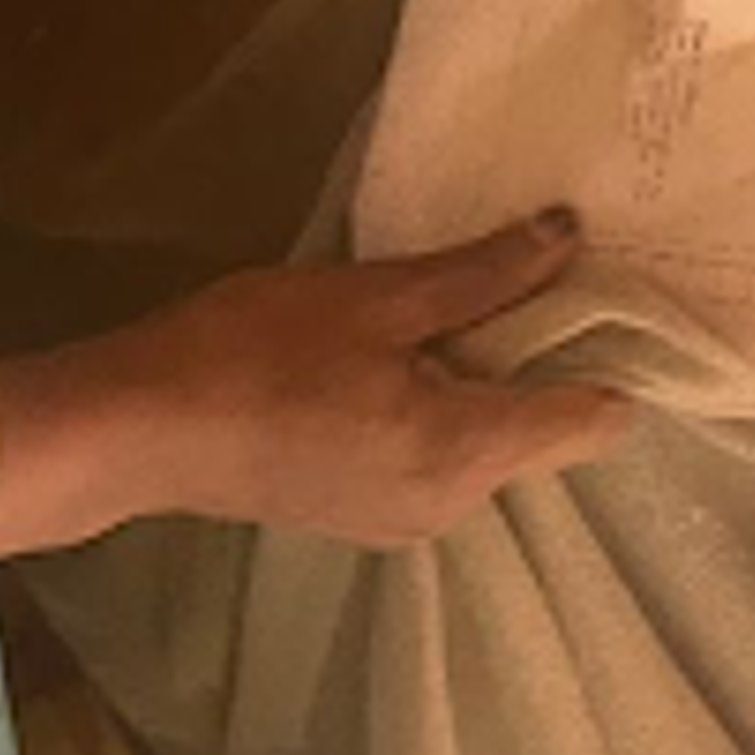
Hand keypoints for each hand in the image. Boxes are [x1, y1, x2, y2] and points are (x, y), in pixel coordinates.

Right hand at [0, 213, 630, 558]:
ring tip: (465, 298)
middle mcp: (452, 505)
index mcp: (466, 453)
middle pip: (540, 431)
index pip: (592, 423)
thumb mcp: (378, 296)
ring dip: (484, 377)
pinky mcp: (363, 513)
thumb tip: (568, 235)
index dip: (615, 357)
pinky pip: (439, 456)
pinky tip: (404, 351)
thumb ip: (483, 274)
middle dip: (542, 355)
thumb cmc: (258, 351)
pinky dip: (441, 405)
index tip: (616, 292)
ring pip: (487, 441)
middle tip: (536, 271)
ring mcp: (404, 519)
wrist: (138, 428)